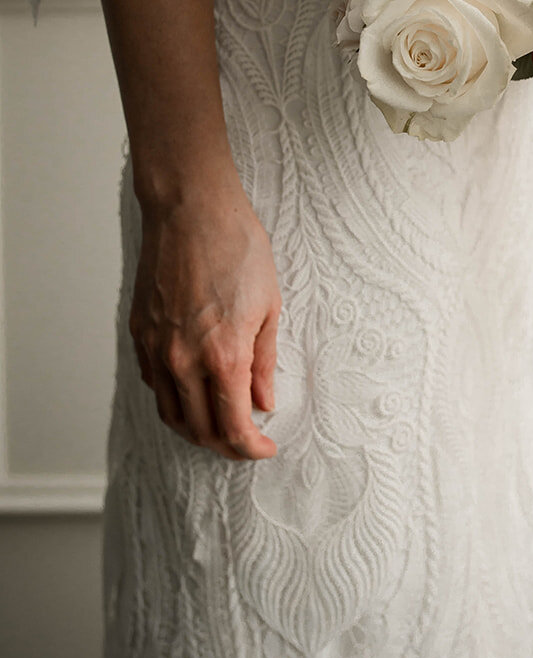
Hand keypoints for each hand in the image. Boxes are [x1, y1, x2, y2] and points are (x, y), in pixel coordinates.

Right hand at [129, 171, 280, 460]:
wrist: (191, 209)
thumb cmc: (237, 247)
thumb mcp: (269, 305)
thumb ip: (263, 361)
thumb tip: (263, 400)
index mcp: (223, 356)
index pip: (233, 428)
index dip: (251, 448)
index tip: (264, 448)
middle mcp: (183, 360)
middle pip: (200, 430)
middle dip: (226, 446)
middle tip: (246, 442)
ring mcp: (156, 348)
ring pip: (171, 414)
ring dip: (196, 429)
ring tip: (219, 425)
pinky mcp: (139, 333)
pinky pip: (154, 384)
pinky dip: (174, 399)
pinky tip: (192, 391)